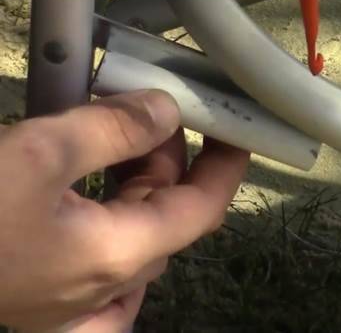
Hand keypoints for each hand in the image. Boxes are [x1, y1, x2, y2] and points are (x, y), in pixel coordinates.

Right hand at [0, 90, 249, 331]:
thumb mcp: (36, 153)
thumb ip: (111, 129)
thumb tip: (163, 110)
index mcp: (117, 256)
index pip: (203, 207)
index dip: (227, 164)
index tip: (238, 126)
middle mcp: (101, 286)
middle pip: (165, 216)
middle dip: (168, 160)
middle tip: (150, 108)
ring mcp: (66, 299)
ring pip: (127, 232)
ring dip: (131, 180)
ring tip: (111, 127)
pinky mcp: (37, 295)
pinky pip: (91, 252)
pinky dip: (100, 209)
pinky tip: (84, 177)